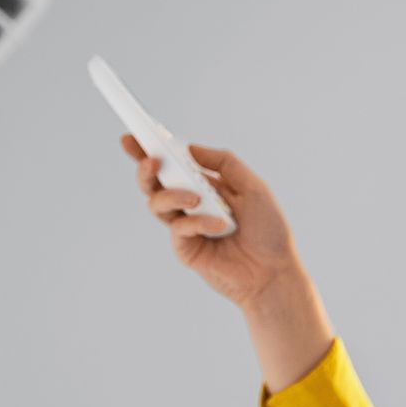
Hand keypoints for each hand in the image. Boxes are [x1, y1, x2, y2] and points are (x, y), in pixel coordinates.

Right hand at [119, 133, 305, 311]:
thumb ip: (224, 163)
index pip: (170, 164)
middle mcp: (189, 204)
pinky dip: (198, 222)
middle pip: (153, 183)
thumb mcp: (252, 186)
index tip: (131, 136)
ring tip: (195, 197)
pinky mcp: (185, 249)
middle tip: (152, 161)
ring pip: (157, 204)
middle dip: (145, 169)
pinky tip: (219, 226)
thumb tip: (190, 147)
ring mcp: (185, 227)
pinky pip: (179, 228)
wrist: (274, 270)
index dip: (148, 150)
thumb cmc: (267, 228)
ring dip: (172, 195)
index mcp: (203, 185)